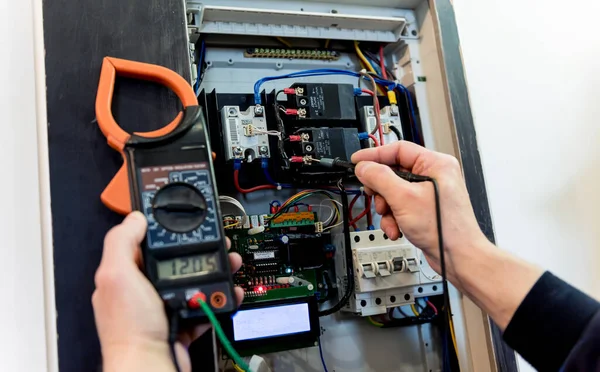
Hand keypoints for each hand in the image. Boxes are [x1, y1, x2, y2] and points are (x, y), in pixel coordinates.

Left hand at [92, 212, 243, 371]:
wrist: (149, 367)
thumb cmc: (129, 329)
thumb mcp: (117, 276)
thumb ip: (122, 242)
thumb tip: (134, 218)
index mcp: (126, 275)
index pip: (145, 243)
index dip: (166, 230)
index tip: (184, 222)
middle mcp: (144, 291)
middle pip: (176, 261)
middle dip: (199, 249)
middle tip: (217, 243)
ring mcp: (164, 307)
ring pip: (194, 281)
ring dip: (216, 270)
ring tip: (229, 263)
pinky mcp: (182, 323)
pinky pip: (205, 304)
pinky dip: (219, 298)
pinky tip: (228, 292)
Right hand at [351, 141, 488, 275]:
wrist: (458, 257)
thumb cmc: (445, 229)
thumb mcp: (404, 198)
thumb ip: (380, 178)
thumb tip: (364, 167)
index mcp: (435, 164)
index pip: (398, 150)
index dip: (375, 155)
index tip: (358, 162)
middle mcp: (433, 175)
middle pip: (393, 172)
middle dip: (381, 190)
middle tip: (374, 196)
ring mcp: (428, 193)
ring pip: (393, 192)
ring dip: (386, 208)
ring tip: (391, 219)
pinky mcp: (424, 209)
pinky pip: (400, 206)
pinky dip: (394, 218)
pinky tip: (397, 228)